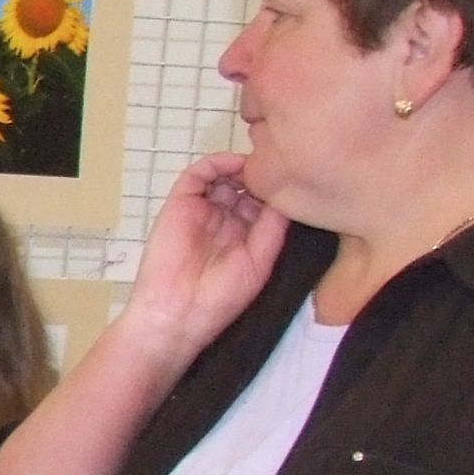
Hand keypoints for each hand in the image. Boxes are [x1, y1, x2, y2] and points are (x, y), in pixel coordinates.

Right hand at [119, 154, 286, 370]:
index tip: (294, 185)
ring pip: (221, 176)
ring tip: (259, 167)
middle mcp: (221, 220)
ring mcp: (200, 210)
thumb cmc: (219, 297)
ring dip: (241, 168)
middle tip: (278, 171)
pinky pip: (197, 174)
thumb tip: (285, 198)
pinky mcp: (179, 204)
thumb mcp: (260, 261)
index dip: (275, 192)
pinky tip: (237, 164)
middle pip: (242, 186)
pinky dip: (216, 163)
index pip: (260, 203)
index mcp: (241, 235)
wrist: (179, 311)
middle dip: (260, 178)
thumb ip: (273, 227)